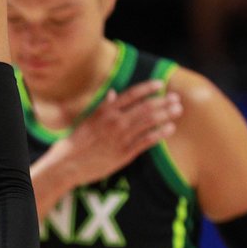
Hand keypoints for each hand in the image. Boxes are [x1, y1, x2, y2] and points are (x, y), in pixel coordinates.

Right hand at [46, 80, 180, 190]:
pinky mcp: (125, 153)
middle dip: (163, 101)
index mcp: (106, 111)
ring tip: (177, 110)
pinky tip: (170, 129)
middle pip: (145, 107)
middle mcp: (115, 122)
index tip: (161, 84)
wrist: (68, 163)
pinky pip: (147, 141)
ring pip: (149, 122)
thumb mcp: (88, 119)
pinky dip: (160, 133)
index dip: (148, 88)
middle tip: (176, 99)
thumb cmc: (77, 141)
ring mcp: (121, 137)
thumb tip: (114, 94)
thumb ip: (103, 106)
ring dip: (166, 114)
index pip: (132, 94)